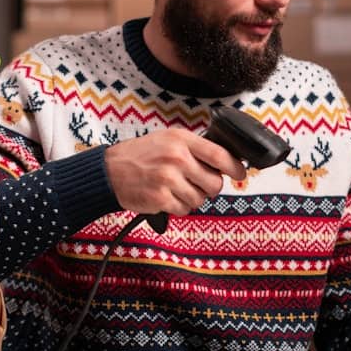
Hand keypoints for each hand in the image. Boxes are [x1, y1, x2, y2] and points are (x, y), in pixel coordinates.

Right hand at [105, 129, 247, 215]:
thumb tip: (225, 163)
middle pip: (214, 182)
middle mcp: (177, 157)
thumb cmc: (140, 155)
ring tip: (175, 189)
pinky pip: (184, 210)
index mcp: (181, 139)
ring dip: (192, 198)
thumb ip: (194, 149)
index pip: (220, 155)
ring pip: (200, 199)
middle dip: (210, 188)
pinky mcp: (160, 198)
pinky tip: (166, 197)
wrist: (109, 170)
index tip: (240, 174)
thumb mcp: (168, 140)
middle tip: (198, 184)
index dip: (235, 168)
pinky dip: (178, 207)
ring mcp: (168, 179)